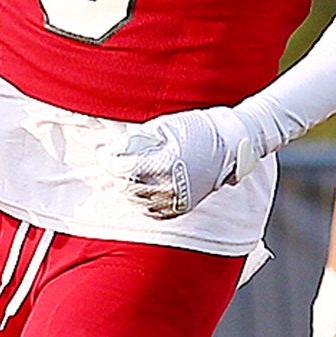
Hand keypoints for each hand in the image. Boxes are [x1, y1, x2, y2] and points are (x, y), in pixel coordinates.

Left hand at [115, 105, 262, 219]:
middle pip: (126, 185)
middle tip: (113, 160)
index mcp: (163, 163)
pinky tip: (141, 187)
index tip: (103, 151)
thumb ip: (139, 138)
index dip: (108, 158)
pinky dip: (141, 199)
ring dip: (127, 185)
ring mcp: (175, 199)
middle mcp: (168, 186)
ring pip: (136, 199)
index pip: (121, 166)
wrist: (232, 145)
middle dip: (116, 171)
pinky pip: (151, 210)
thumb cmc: (200, 129)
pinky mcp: (180, 207)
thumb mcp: (166, 126)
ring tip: (127, 171)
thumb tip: (117, 146)